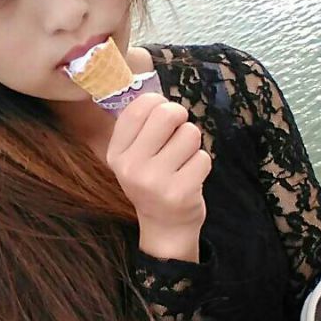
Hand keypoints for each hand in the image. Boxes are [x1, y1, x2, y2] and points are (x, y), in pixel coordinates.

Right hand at [106, 92, 211, 234]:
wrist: (164, 226)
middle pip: (167, 113)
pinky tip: (190, 176)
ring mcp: (155, 182)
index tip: (162, 114)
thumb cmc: (153, 178)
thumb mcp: (134, 155)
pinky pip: (204, 157)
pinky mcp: (181, 193)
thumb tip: (157, 94)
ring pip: (190, 134)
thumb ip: (141, 125)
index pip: (140, 107)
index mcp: (116, 152)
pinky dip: (201, 163)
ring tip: (183, 159)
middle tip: (178, 131)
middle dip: (180, 117)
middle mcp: (131, 167)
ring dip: (192, 143)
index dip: (158, 102)